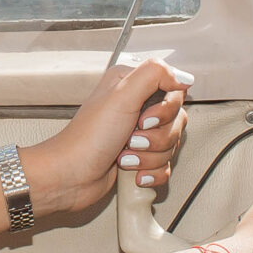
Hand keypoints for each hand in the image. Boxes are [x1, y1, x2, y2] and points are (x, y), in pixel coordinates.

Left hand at [19, 58, 192, 216]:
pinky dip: (151, 174)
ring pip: (171, 146)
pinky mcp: (140, 159)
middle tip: (131, 139)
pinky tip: (133, 173)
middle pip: (176, 122)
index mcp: (132, 86)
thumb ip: (154, 74)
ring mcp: (139, 135)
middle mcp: (137, 107)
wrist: (69, 177)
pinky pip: (165, 167)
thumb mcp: (121, 96)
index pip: (174, 91)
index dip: (166, 110)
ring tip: (124, 157)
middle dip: (157, 138)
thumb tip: (183, 76)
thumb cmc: (86, 139)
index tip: (145, 119)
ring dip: (149, 158)